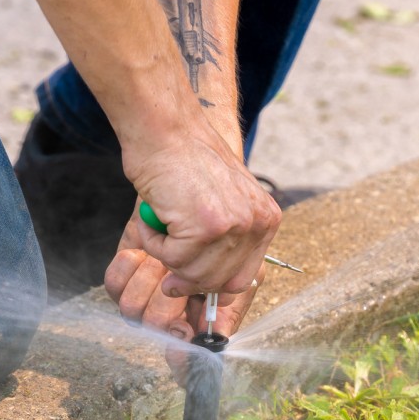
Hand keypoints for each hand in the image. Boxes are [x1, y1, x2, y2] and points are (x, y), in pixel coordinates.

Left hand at [105, 235, 264, 383]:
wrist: (196, 199)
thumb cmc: (226, 237)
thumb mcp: (242, 273)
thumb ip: (229, 307)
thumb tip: (214, 341)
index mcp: (199, 322)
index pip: (186, 363)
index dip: (181, 360)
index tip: (181, 343)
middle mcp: (169, 315)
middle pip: (156, 328)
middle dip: (167, 299)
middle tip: (176, 275)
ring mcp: (144, 298)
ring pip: (132, 308)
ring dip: (149, 275)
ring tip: (163, 256)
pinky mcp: (122, 277)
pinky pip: (114, 284)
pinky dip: (128, 265)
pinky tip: (142, 251)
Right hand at [121, 126, 280, 297]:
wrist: (166, 130)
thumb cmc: (183, 162)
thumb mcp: (222, 201)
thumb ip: (226, 241)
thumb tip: (211, 289)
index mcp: (266, 219)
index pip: (242, 279)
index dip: (210, 284)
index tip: (186, 279)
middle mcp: (256, 224)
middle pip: (217, 282)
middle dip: (184, 275)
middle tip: (163, 253)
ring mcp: (233, 226)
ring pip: (191, 274)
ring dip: (165, 254)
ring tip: (158, 222)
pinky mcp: (205, 227)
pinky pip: (170, 258)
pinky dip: (152, 242)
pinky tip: (153, 215)